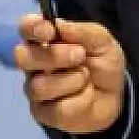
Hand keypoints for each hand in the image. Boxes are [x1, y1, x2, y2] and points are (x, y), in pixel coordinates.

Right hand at [15, 13, 126, 134]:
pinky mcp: (42, 112)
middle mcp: (34, 63)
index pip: (26, 28)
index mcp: (45, 40)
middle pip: (23, 56)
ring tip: (86, 78)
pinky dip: (78, 100)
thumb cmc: (103, 63)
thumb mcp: (102, 42)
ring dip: (72, 80)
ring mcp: (35, 88)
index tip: (50, 31)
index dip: (32, 27)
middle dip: (54, 55)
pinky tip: (84, 96)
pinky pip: (55, 108)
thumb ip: (82, 31)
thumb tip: (59, 25)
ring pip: (40, 86)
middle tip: (80, 55)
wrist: (115, 97)